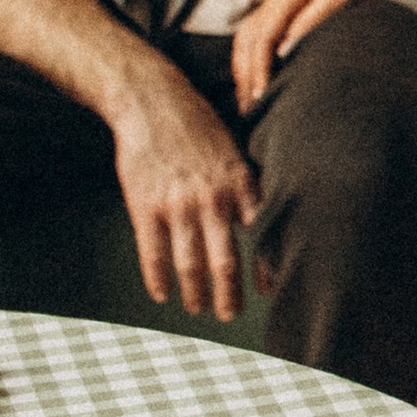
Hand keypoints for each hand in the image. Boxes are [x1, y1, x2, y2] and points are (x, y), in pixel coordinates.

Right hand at [110, 64, 259, 320]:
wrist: (152, 102)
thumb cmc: (197, 125)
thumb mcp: (233, 150)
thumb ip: (246, 187)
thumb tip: (262, 220)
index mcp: (239, 184)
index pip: (260, 236)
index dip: (267, 267)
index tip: (271, 290)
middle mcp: (211, 199)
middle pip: (225, 260)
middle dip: (230, 294)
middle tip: (231, 314)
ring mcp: (177, 205)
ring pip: (189, 263)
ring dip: (196, 292)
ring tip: (199, 309)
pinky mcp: (145, 206)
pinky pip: (153, 253)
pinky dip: (158, 278)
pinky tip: (163, 293)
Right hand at [231, 0, 385, 111]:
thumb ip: (313, 19)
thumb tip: (286, 48)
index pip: (263, 36)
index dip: (259, 66)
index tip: (260, 92)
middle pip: (248, 39)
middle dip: (245, 73)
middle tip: (248, 105)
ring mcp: (275, 2)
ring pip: (246, 38)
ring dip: (243, 68)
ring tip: (246, 98)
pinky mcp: (280, 9)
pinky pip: (256, 35)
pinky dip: (250, 58)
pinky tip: (253, 77)